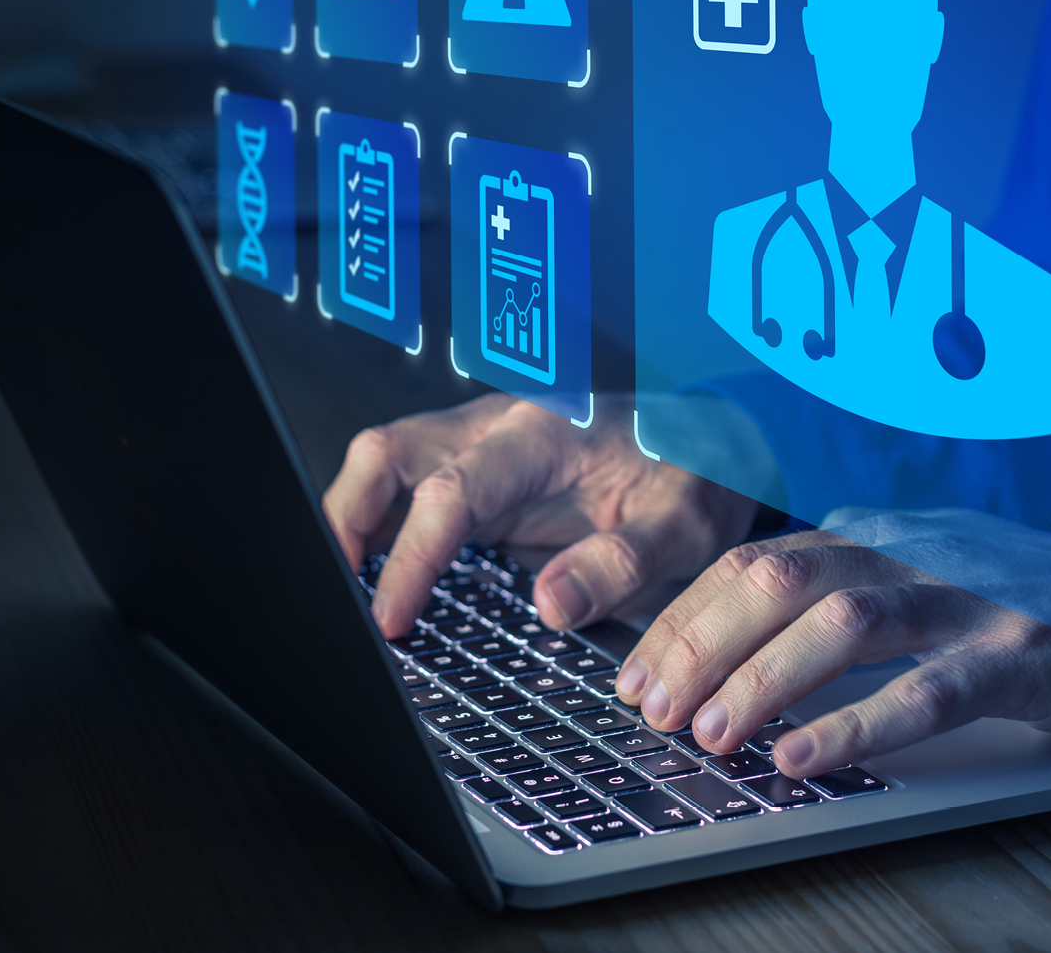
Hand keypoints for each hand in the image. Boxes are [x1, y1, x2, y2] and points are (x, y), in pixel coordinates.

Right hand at [322, 394, 756, 636]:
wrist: (714, 442)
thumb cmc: (698, 473)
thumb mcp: (686, 526)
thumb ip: (622, 563)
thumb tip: (549, 604)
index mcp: (543, 438)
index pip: (452, 490)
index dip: (411, 556)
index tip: (392, 617)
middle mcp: (499, 433)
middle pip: (387, 453)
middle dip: (344, 519)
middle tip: (335, 597)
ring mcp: (483, 451)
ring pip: (386, 465)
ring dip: (354, 522)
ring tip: (349, 596)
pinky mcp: (482, 477)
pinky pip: (411, 493)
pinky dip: (383, 530)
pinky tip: (382, 581)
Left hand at [613, 528, 1050, 777]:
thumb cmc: (1018, 598)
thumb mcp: (918, 571)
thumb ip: (841, 589)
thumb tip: (730, 636)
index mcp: (878, 532)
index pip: (754, 563)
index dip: (685, 619)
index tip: (636, 674)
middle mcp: (913, 551)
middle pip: (783, 580)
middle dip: (703, 645)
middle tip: (654, 710)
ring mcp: (970, 598)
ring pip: (847, 623)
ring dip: (767, 680)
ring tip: (715, 736)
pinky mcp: (1023, 653)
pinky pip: (932, 688)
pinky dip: (861, 724)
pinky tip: (808, 758)